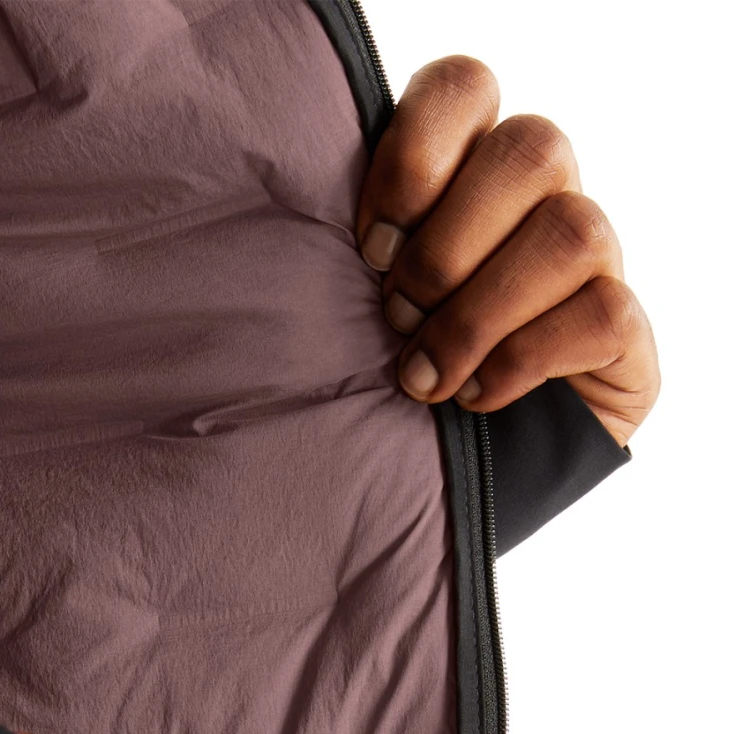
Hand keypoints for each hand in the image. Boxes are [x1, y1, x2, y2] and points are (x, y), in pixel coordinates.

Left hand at [356, 56, 658, 446]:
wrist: (431, 482)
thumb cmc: (376, 381)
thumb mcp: (339, 313)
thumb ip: (339, 260)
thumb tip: (277, 252)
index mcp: (465, 171)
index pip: (465, 87)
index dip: (414, 156)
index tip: (368, 246)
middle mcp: (538, 199)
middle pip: (532, 149)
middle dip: (446, 248)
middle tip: (396, 318)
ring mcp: (591, 260)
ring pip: (572, 231)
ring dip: (480, 313)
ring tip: (426, 376)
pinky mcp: (621, 329)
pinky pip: (599, 312)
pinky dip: (522, 362)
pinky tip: (475, 397)